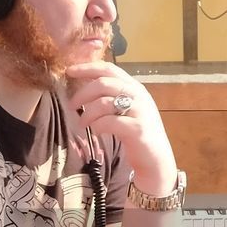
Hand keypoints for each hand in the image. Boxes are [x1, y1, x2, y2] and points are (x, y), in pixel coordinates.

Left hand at [64, 61, 176, 194]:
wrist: (156, 159)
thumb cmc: (136, 133)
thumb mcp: (127, 109)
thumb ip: (112, 96)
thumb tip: (84, 87)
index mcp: (134, 87)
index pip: (109, 69)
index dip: (87, 68)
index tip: (69, 71)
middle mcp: (139, 95)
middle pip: (103, 83)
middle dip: (82, 93)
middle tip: (72, 105)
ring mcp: (140, 112)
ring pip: (104, 102)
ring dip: (88, 113)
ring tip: (83, 123)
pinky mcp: (137, 129)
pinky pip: (110, 122)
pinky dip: (98, 125)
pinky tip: (96, 131)